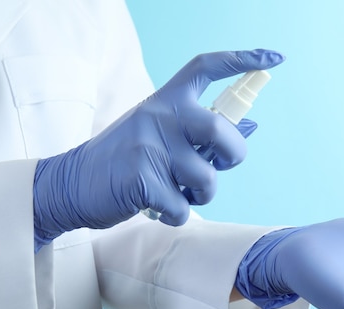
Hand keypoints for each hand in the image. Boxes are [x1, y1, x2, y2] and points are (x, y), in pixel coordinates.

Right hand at [33, 49, 284, 249]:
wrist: (70, 184)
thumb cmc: (124, 159)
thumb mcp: (157, 133)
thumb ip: (198, 131)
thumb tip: (251, 128)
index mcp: (164, 100)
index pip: (206, 68)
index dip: (242, 60)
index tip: (273, 58)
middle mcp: (159, 117)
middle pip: (221, 131)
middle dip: (233, 156)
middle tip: (219, 166)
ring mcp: (148, 148)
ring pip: (207, 179)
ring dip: (202, 195)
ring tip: (181, 192)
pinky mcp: (142, 182)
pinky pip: (184, 208)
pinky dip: (177, 215)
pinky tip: (159, 208)